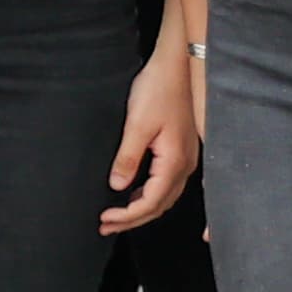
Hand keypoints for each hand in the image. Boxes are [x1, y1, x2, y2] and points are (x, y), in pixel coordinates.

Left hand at [98, 39, 196, 235]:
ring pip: (164, 196)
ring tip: (115, 216)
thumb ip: (128, 158)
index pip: (151, 202)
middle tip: (105, 226)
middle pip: (160, 205)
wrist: (178, 66)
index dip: (128, 215)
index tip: (104, 218)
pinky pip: (166, 183)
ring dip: (140, 208)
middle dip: (132, 219)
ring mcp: (186, 158)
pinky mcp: (182, 150)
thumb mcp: (137, 124)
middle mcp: (186, 164)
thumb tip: (117, 186)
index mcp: (176, 161)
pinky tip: (132, 193)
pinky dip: (148, 194)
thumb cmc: (159, 90)